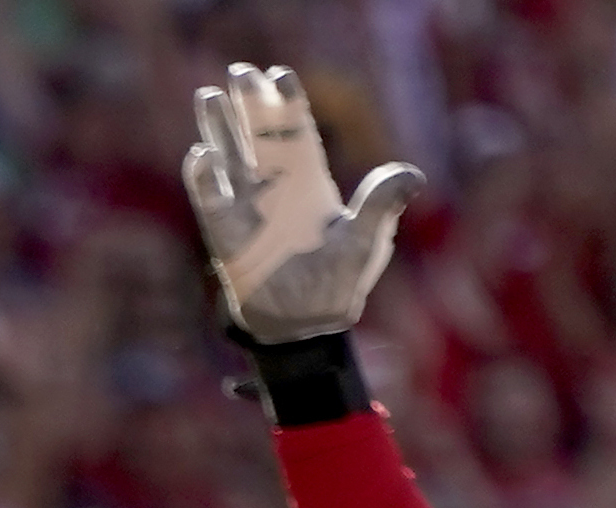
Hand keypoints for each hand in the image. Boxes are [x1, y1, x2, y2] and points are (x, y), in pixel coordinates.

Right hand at [182, 64, 420, 344]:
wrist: (305, 328)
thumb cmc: (340, 284)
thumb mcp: (367, 241)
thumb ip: (382, 204)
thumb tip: (412, 173)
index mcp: (309, 182)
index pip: (296, 132)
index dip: (287, 104)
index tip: (280, 77)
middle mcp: (276, 189)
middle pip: (258, 135)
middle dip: (250, 103)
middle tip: (241, 71)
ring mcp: (248, 209)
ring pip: (229, 158)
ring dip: (219, 128)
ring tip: (208, 94)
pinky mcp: (226, 235)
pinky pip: (210, 200)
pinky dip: (204, 178)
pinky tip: (204, 154)